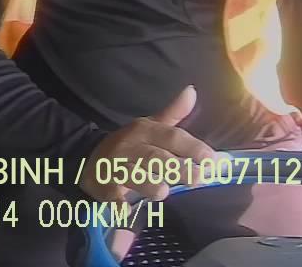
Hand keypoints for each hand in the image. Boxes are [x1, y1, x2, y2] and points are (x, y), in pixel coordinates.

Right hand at [77, 85, 219, 201]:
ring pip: (133, 174)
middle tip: (198, 178)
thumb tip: (192, 91)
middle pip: (155, 157)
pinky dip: (118, 203)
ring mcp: (115, 166)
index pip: (171, 137)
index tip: (212, 160)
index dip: (192, 147)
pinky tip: (126, 210)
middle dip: (177, 168)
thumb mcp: (150, 126)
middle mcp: (130, 147)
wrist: (89, 156)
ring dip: (147, 183)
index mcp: (144, 131)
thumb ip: (173, 113)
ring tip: (163, 192)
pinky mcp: (104, 185)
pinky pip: (111, 194)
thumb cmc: (130, 144)